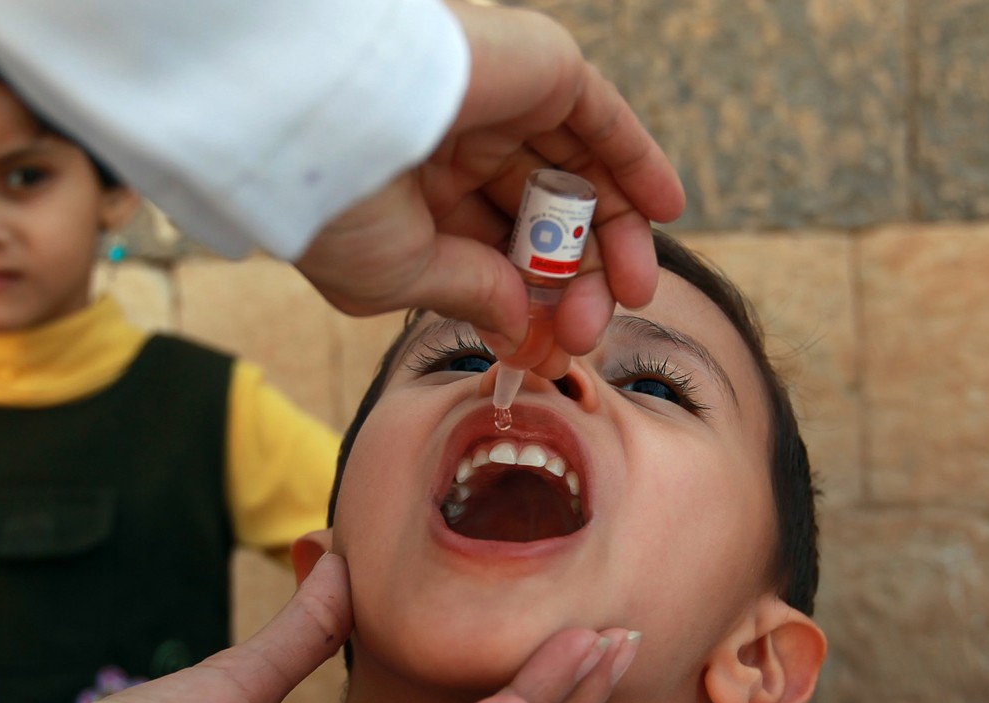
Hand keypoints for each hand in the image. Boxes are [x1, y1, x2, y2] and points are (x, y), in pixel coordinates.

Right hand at [295, 1, 684, 374]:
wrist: (323, 113)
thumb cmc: (336, 201)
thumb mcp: (400, 275)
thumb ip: (469, 295)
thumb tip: (520, 326)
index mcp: (412, 194)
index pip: (492, 252)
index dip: (529, 303)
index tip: (552, 350)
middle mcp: (455, 145)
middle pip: (541, 221)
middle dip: (574, 282)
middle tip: (588, 330)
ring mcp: (499, 104)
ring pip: (576, 177)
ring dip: (612, 236)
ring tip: (634, 290)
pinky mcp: (538, 66)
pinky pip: (603, 119)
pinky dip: (637, 162)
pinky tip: (665, 209)